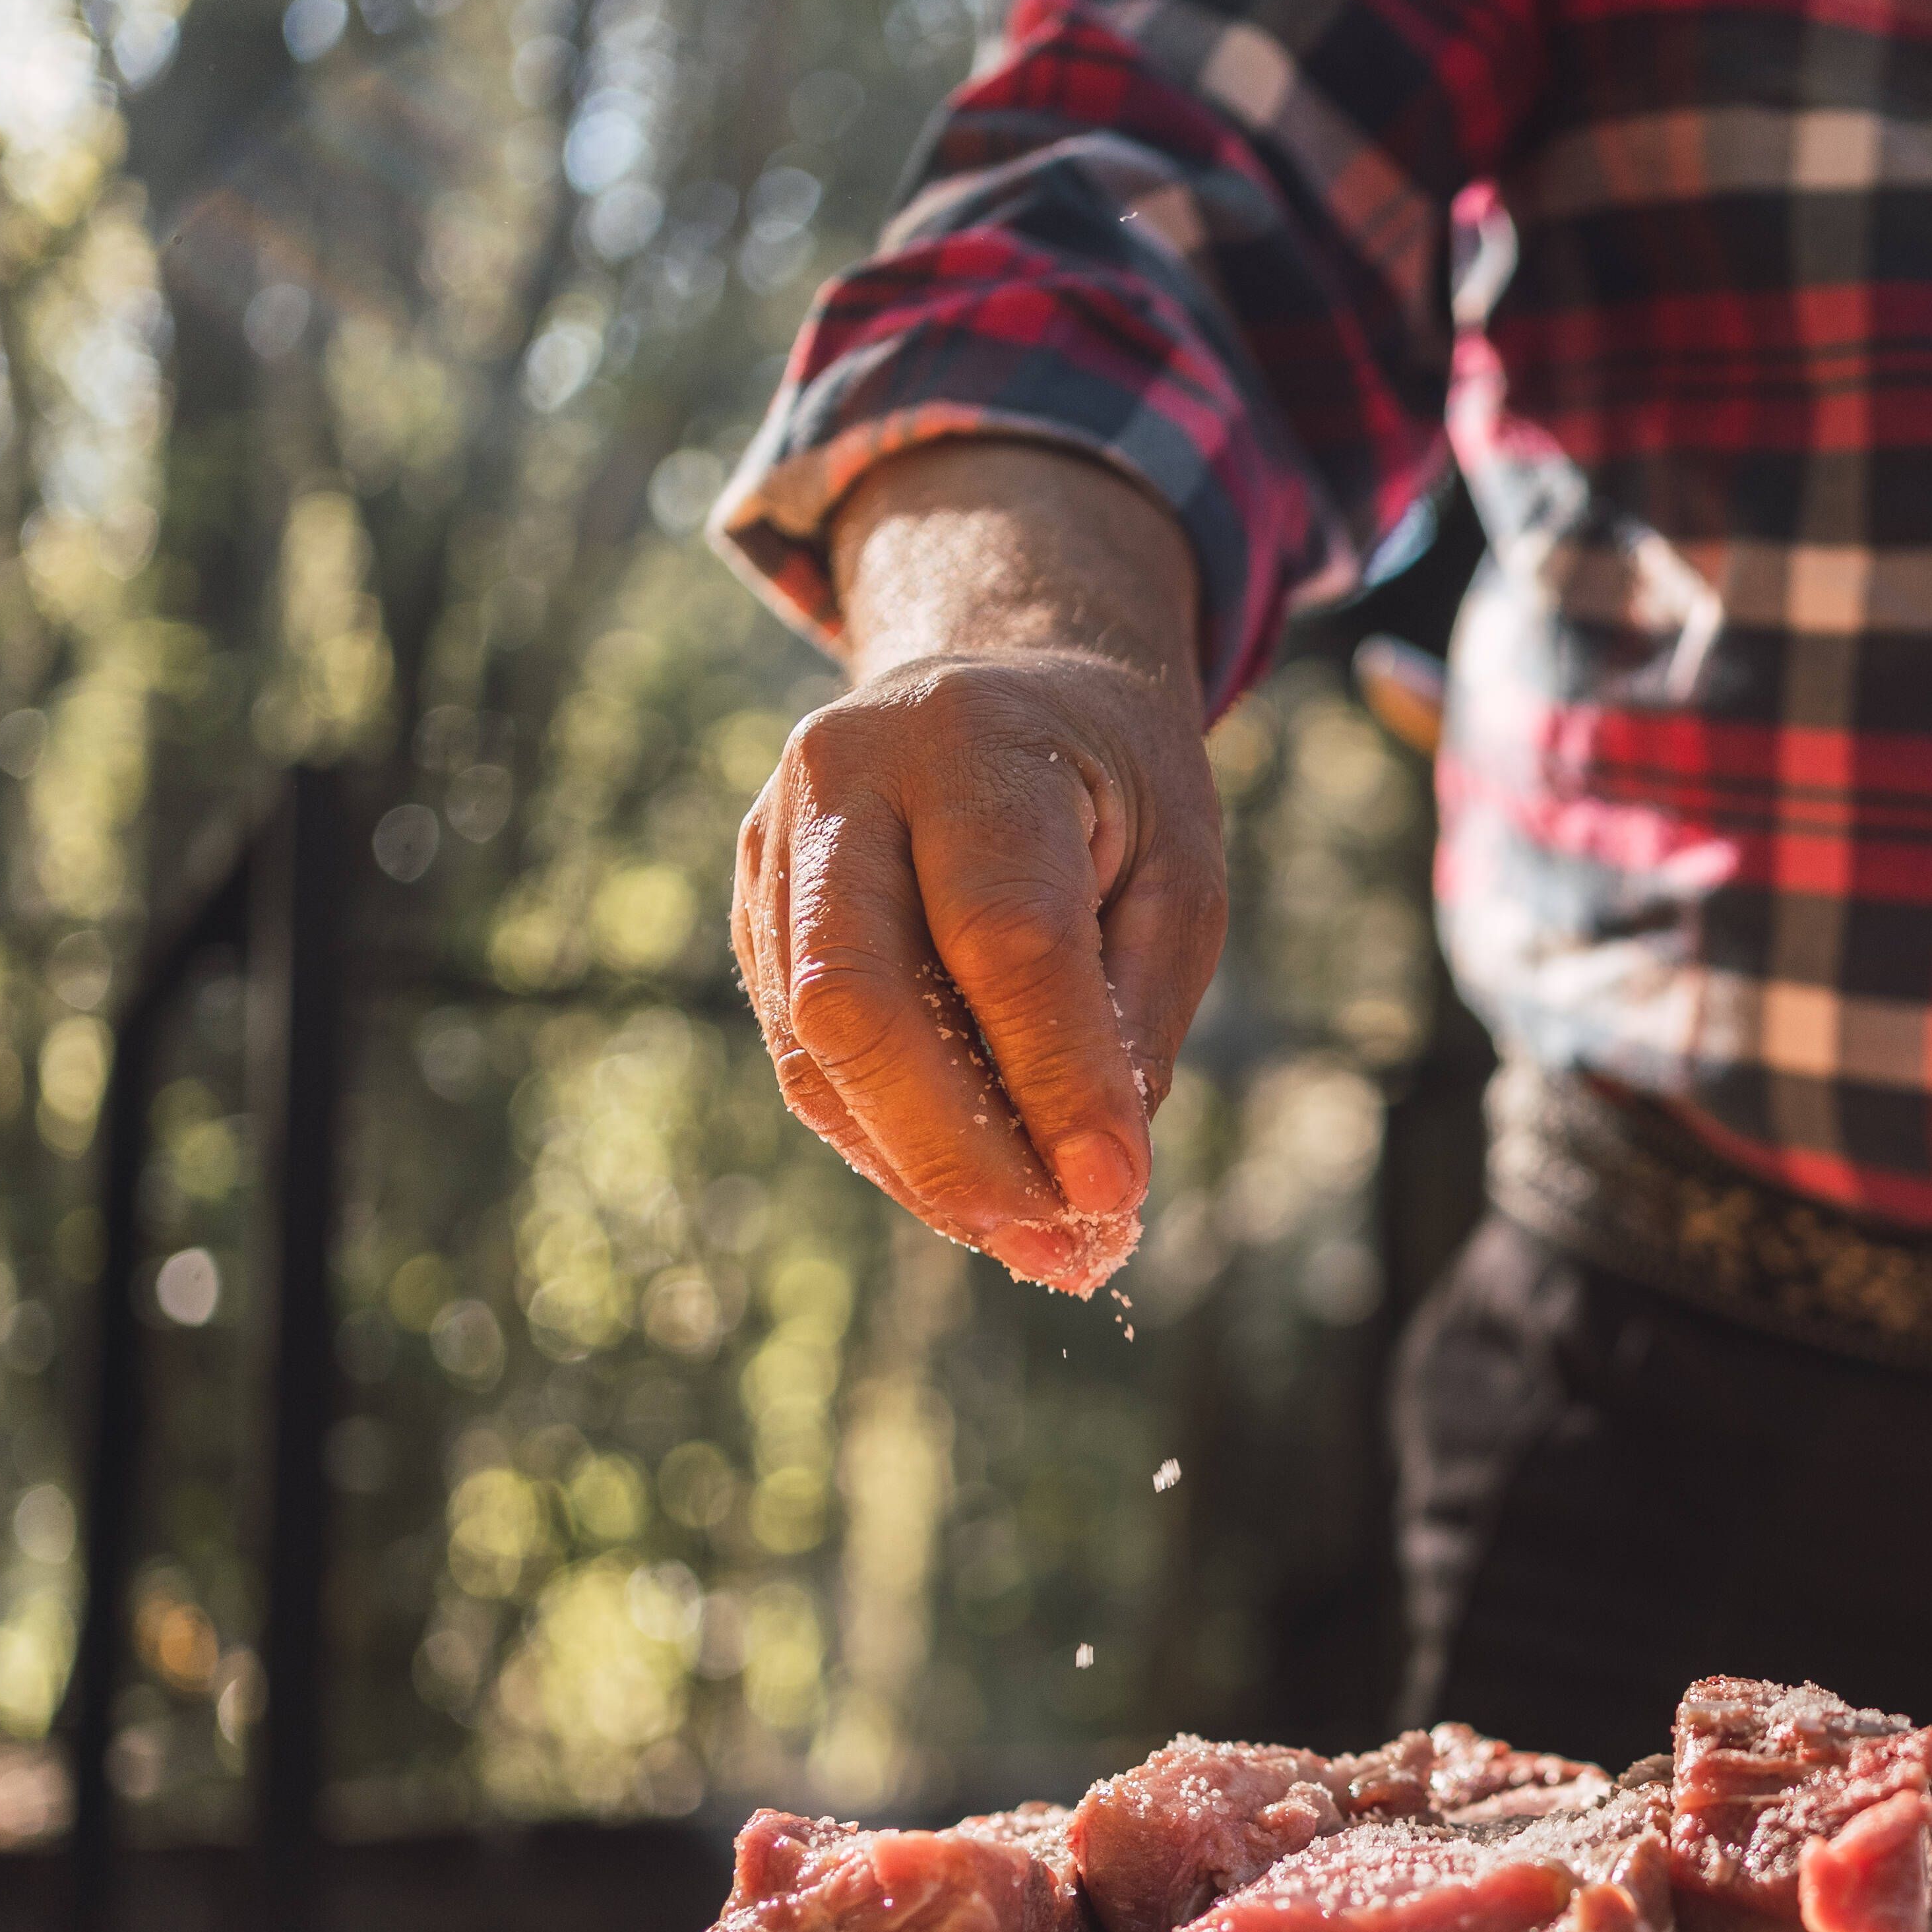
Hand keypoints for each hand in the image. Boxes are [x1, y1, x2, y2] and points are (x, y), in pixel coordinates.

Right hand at [731, 442, 1223, 1294]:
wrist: (996, 682)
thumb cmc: (1111, 782)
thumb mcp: (1177, 865)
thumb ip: (1135, 1010)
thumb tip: (1098, 1181)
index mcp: (966, 738)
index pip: (1003, 934)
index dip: (1058, 1076)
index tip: (1118, 1192)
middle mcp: (839, 780)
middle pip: (862, 998)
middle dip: (959, 1148)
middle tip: (1060, 1249)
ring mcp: (772, 848)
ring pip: (819, 1050)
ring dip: (927, 1170)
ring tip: (1040, 1247)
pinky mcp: (754, 916)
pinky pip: (807, 1062)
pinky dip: (892, 1145)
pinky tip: (978, 1192)